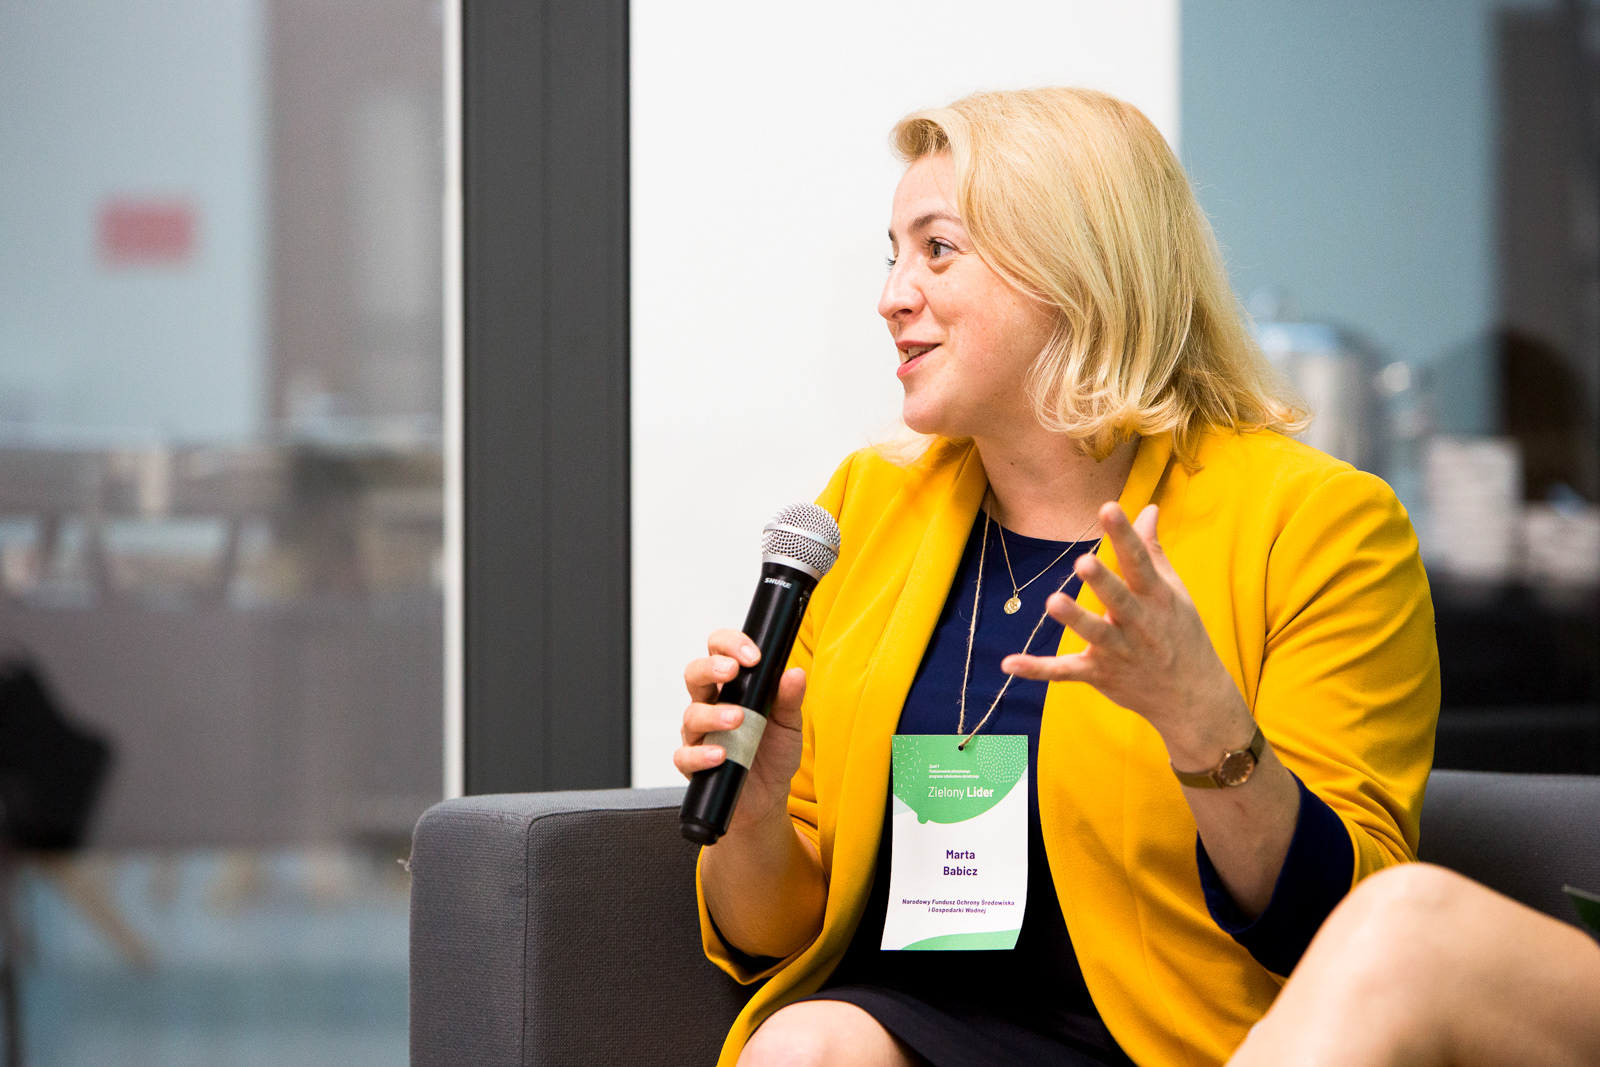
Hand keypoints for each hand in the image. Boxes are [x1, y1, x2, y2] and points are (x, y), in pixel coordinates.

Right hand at [674, 630, 806, 830]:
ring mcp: (699, 733)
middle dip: (711, 667)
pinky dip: (701, 755)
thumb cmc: (774, 753)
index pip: (719, 651)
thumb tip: (795, 673)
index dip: (730, 645)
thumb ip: (790, 699)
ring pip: (691, 714)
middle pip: (695, 674)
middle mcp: (710, 704)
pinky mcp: (693, 763)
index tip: (753, 656)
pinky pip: (685, 755)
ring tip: (737, 719)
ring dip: (713, 715)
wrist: (768, 797)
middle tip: (732, 671)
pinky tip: (720, 755)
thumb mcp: (789, 724)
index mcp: (731, 687)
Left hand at [1001, 502, 1252, 766]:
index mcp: (1156, 597)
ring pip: (1095, 634)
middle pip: (1118, 599)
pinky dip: (1037, 669)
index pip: (1138, 561)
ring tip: (1053, 602)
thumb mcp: (1173, 591)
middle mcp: (1138, 623)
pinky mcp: (1099, 674)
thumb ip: (1152, 550)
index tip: (1109, 508)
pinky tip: (1008, 663)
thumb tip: (1149, 508)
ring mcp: (1118, 651)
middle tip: (1083, 561)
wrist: (1192, 697)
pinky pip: (1065, 671)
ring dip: (1075, 619)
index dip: (1124, 535)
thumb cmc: (1180, 634)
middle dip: (1103, 582)